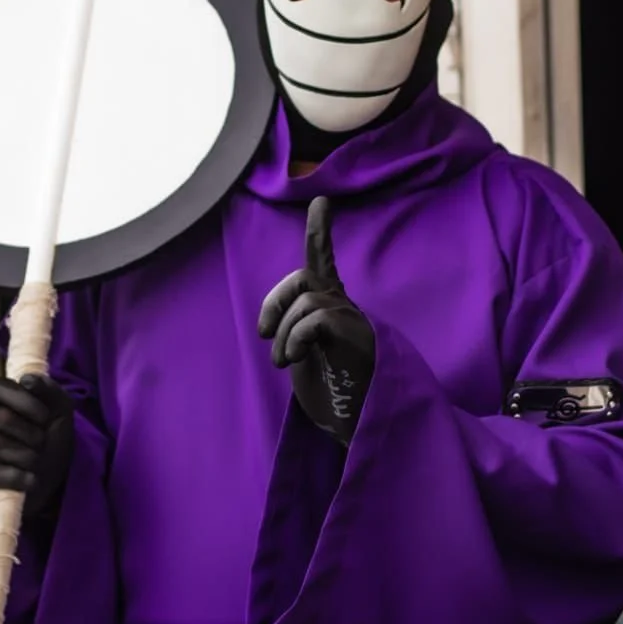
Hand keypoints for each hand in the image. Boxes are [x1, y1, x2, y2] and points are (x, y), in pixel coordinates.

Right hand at [0, 375, 73, 516]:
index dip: (26, 402)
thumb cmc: (46, 438)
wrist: (45, 482)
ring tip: (37, 461)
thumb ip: (47, 389)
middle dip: (31, 433)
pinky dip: (17, 477)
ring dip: (27, 456)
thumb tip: (27, 380)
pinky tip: (29, 479)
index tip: (46, 418)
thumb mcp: (55, 410)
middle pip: (1, 419)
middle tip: (42, 443)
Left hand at [258, 197, 374, 445]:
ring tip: (282, 360)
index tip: (321, 201)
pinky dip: (294, 337)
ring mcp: (352, 321)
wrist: (359, 422)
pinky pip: (316, 318)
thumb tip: (271, 319)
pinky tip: (293, 358)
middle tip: (263, 334)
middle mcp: (344, 307)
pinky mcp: (355, 337)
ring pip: (306, 298)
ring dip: (283, 331)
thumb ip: (296, 327)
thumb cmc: (331, 390)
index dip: (320, 230)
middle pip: (303, 276)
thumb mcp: (303, 352)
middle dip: (274, 301)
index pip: (323, 260)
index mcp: (331, 307)